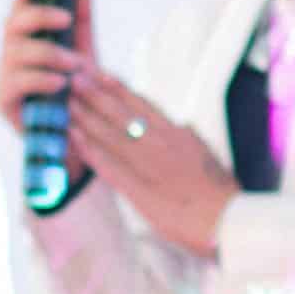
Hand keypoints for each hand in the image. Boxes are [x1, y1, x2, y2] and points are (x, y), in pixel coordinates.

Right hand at [0, 0, 96, 179]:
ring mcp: (4, 77)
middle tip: (65, 19)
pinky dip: (41, 78)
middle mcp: (11, 54)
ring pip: (16, 52)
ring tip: (74, 63)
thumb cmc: (75, 94)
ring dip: (48, 53)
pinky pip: (17, 82)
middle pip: (12, 25)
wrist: (75, 138)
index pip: (20, 9)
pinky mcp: (4, 101)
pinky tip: (61, 82)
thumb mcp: (83, 54)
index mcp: (28, 40)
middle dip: (38, 17)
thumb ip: (81, 23)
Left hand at [68, 67, 240, 257]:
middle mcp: (160, 143)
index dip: (116, 87)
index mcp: (177, 133)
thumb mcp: (205, 153)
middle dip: (93, 93)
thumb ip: (187, 137)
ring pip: (109, 135)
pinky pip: (108, 166)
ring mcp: (148, 166)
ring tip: (65, 102)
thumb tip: (179, 124)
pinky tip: (72, 138)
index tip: (98, 72)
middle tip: (72, 77)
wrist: (230, 221)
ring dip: (84, 117)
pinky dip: (88, 150)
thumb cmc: (221, 192)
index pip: (141, 104)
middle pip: (120, 113)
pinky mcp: (139, 191)